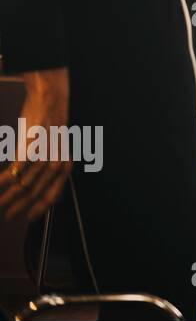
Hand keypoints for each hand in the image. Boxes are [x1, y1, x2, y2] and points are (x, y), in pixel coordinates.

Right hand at [0, 67, 72, 220]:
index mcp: (64, 166)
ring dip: (7, 198)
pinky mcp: (28, 151)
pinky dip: (1, 183)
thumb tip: (41, 188)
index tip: (29, 218)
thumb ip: (50, 170)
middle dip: (19, 207)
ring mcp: (41, 159)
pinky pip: (12, 174)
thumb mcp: (57, 150)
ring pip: (21, 186)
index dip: (39, 210)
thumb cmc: (51, 125)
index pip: (52, 196)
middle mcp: (55, 165)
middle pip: (33, 194)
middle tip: (9, 215)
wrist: (50, 102)